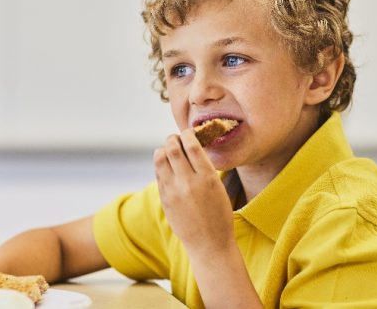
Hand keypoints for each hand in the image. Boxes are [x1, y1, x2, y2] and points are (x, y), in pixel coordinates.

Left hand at [154, 129, 234, 253]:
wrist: (209, 243)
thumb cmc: (219, 214)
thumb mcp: (218, 187)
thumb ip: (203, 168)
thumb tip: (190, 147)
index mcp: (207, 178)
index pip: (191, 145)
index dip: (188, 134)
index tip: (189, 133)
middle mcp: (188, 183)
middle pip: (171, 148)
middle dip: (172, 138)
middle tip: (176, 139)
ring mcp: (173, 192)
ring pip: (159, 158)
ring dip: (163, 149)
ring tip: (169, 151)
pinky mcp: (164, 200)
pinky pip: (158, 174)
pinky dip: (161, 165)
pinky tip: (167, 166)